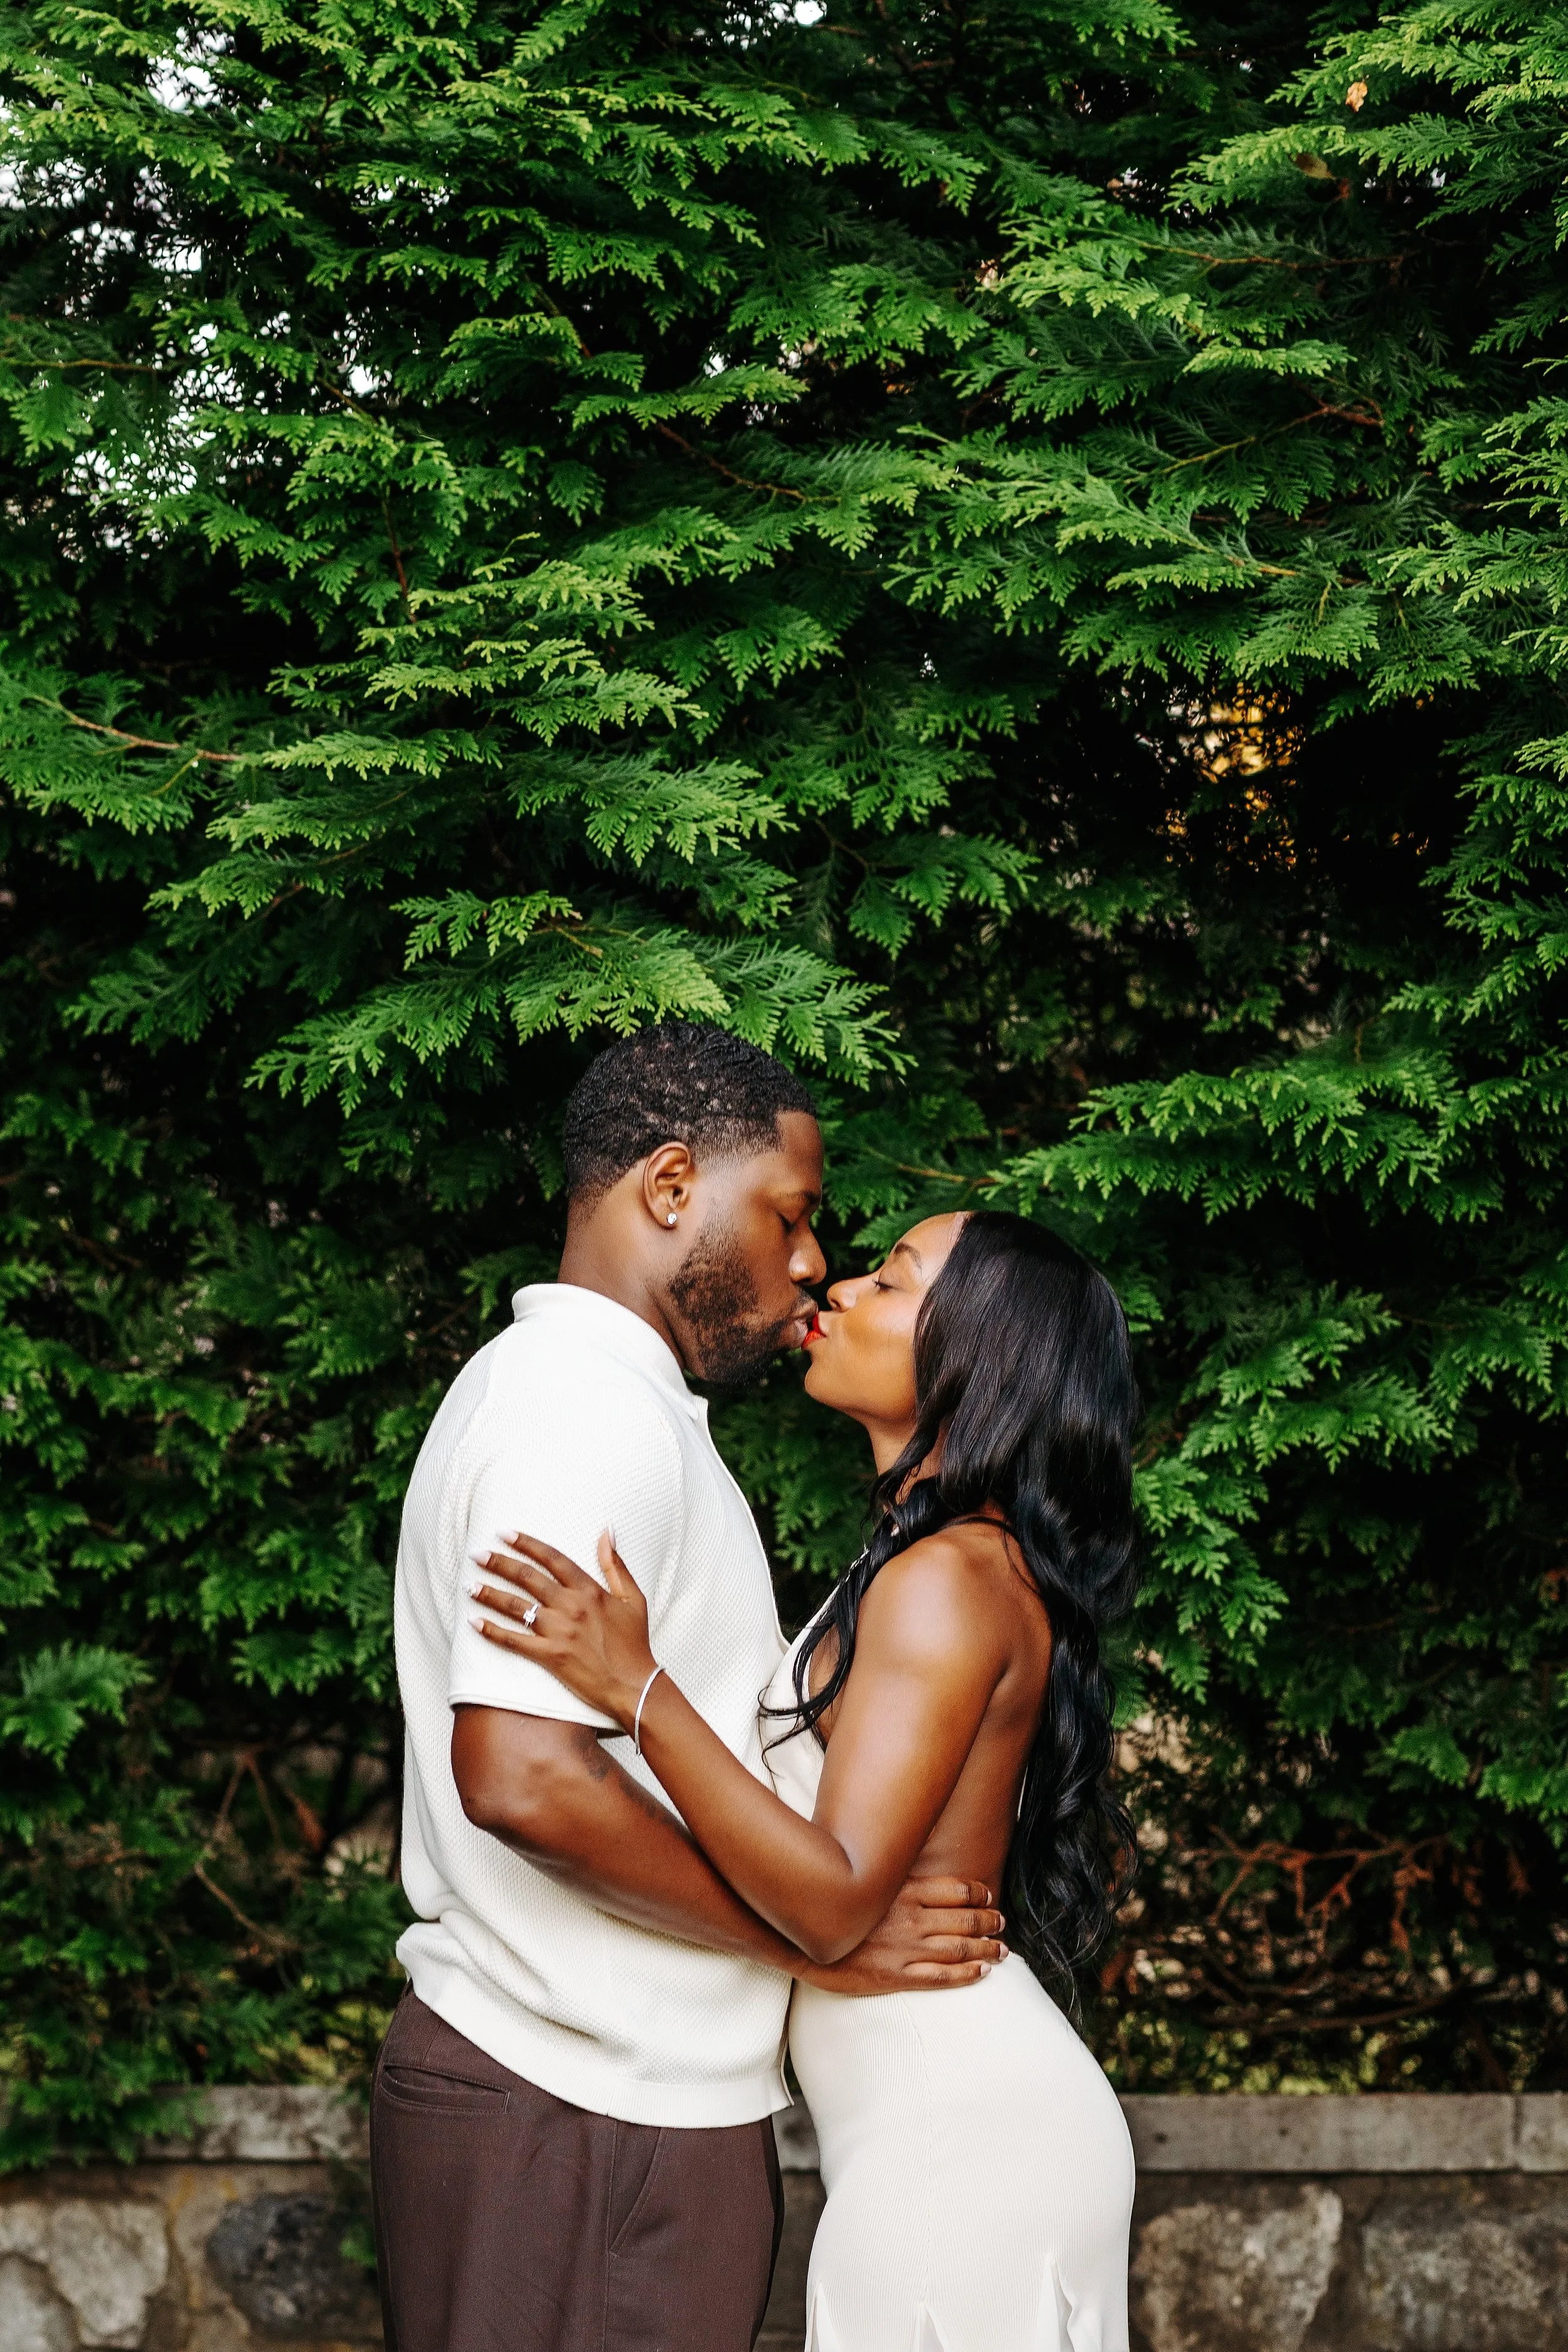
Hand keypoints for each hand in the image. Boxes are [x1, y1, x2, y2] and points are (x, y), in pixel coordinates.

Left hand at [469, 1530, 655, 1729]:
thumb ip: (616, 1564)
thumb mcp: (633, 1598)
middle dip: (499, 1563)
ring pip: (517, 1606)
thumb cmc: (635, 1643)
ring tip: (470, 1586)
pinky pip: (515, 1641)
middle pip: (528, 1578)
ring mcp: (560, 1631)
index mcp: (589, 1590)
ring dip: (490, 1594)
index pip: (552, 1558)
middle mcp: (571, 1606)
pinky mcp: (551, 1656)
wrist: (634, 1686)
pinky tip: (474, 1623)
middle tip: (477, 1555)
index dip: (527, 1544)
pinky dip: (493, 1632)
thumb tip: (606, 1532)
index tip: (505, 1534)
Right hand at [797, 1877, 1006, 1994]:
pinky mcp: (897, 1976)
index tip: (989, 1896)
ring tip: (1002, 1949)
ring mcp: (907, 1949)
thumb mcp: (867, 1877)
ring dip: (987, 1948)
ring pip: (960, 1948)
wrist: (805, 1941)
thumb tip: (912, 1853)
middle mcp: (912, 1919)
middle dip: (989, 1921)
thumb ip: (894, 1871)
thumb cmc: (834, 1904)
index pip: (957, 1890)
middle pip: (965, 1919)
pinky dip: (967, 1974)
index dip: (979, 1894)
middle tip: (1002, 1923)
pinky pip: (942, 1977)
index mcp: (905, 1891)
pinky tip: (982, 1971)